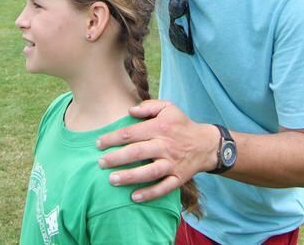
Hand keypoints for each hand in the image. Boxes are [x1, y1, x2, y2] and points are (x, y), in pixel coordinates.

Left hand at [95, 100, 217, 202]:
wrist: (206, 144)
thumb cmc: (181, 125)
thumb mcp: (169, 108)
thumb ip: (149, 106)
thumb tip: (129, 111)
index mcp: (159, 128)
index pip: (131, 133)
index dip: (113, 138)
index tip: (98, 144)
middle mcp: (165, 146)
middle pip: (137, 153)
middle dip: (116, 158)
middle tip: (100, 163)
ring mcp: (172, 164)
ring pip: (149, 172)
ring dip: (130, 177)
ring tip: (112, 180)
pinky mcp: (178, 178)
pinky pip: (163, 187)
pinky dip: (150, 193)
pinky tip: (134, 197)